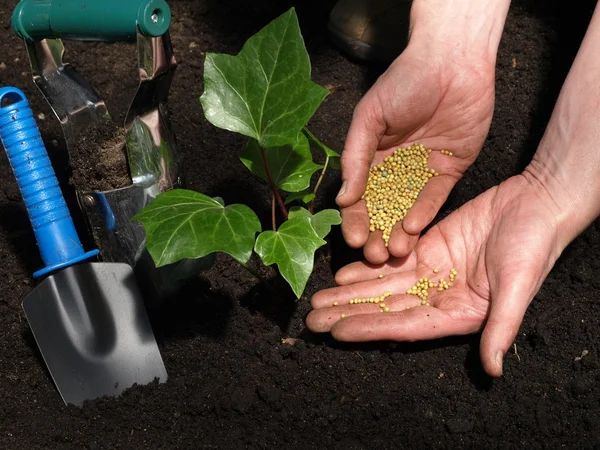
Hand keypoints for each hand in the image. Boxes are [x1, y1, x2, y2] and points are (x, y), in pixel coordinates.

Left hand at [309, 174, 564, 376]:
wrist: (536, 203)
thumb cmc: (534, 245)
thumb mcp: (518, 286)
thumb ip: (502, 326)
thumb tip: (493, 370)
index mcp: (458, 313)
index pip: (405, 326)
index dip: (370, 328)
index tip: (337, 332)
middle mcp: (440, 296)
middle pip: (386, 308)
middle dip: (349, 313)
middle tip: (312, 319)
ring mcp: (432, 272)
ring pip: (383, 285)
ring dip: (350, 293)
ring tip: (318, 299)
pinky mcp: (428, 247)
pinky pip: (392, 261)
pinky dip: (368, 267)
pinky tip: (343, 273)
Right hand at [336, 41, 495, 263]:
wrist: (452, 62)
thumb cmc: (404, 82)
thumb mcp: (370, 117)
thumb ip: (355, 157)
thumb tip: (344, 198)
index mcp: (372, 156)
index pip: (359, 195)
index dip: (355, 218)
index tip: (353, 240)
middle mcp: (395, 168)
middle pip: (383, 209)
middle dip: (377, 233)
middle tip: (374, 256)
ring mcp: (422, 171)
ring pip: (408, 209)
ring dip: (399, 232)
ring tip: (395, 252)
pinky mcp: (449, 170)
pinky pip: (435, 198)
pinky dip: (424, 213)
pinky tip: (413, 230)